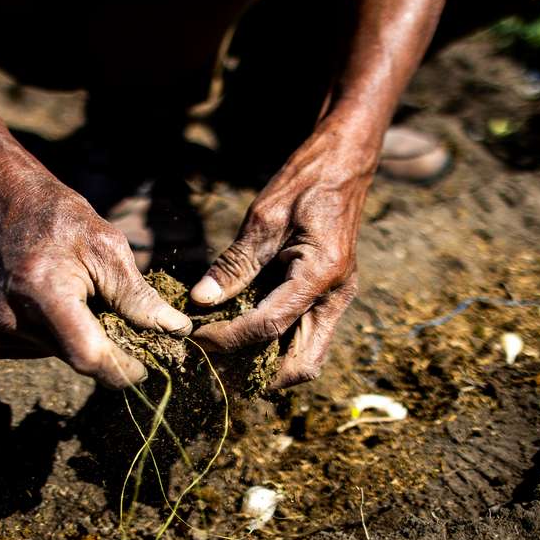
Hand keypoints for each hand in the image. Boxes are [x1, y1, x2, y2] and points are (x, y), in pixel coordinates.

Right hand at [0, 159, 192, 387]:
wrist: (7, 206)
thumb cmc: (63, 221)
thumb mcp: (109, 249)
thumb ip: (139, 297)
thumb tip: (177, 331)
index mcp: (43, 290)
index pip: (88, 355)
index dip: (123, 368)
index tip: (148, 366)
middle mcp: (11, 316)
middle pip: (78, 359)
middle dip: (111, 352)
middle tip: (130, 327)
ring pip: (63, 357)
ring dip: (86, 339)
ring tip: (84, 300)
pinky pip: (43, 351)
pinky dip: (62, 337)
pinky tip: (58, 305)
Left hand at [189, 128, 371, 387]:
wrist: (343, 164)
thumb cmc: (304, 183)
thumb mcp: (264, 218)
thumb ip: (235, 264)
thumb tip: (201, 301)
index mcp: (322, 274)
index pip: (270, 326)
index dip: (228, 338)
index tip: (196, 337)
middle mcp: (336, 296)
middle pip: (301, 364)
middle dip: (257, 375)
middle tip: (215, 368)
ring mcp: (337, 300)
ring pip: (307, 358)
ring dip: (268, 367)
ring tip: (225, 359)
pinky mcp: (329, 297)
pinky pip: (304, 337)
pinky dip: (275, 347)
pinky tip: (243, 337)